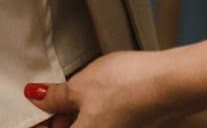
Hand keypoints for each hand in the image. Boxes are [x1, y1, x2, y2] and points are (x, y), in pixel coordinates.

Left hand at [26, 50, 183, 126]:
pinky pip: (104, 123)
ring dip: (77, 113)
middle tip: (51, 95)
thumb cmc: (130, 87)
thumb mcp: (80, 85)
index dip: (40, 121)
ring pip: (88, 126)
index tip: (34, 107)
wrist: (172, 83)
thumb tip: (36, 97)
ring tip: (76, 89)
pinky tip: (98, 91)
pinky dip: (95, 111)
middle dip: (58, 118)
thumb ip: (55, 96)